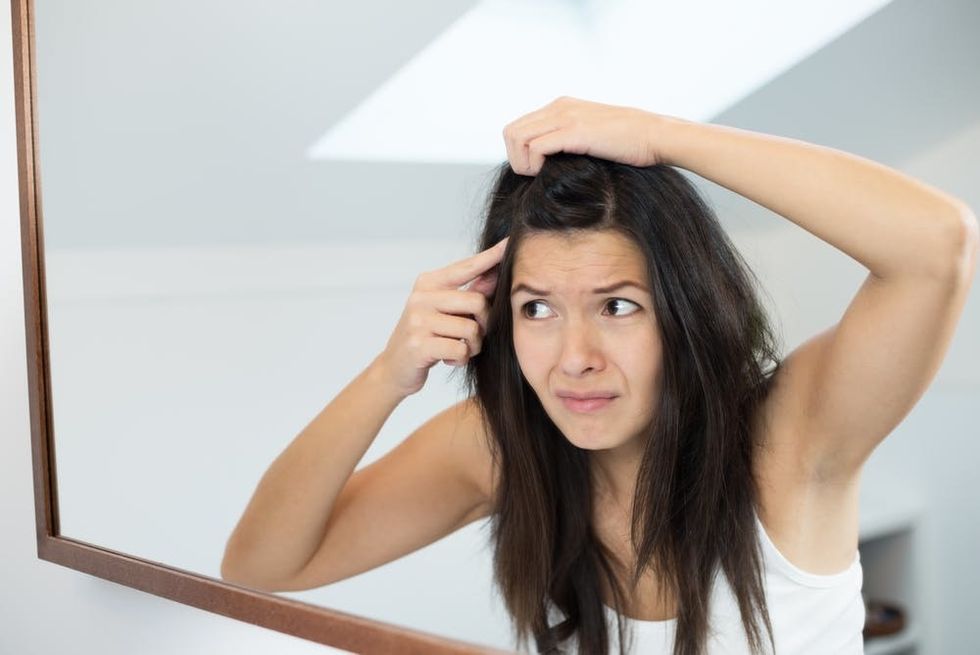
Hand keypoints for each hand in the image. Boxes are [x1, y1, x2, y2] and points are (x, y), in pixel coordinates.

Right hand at [376, 237, 507, 397]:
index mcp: (428, 283)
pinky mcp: (419, 345)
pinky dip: (461, 358)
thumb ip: (468, 293)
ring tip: (460, 348)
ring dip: (473, 346)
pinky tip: (449, 359)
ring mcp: (418, 321)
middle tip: (474, 336)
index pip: (466, 267)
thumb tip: (496, 273)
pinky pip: (460, 350)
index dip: (490, 257)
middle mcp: (421, 298)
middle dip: (484, 323)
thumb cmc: (425, 336)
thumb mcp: (443, 311)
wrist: (394, 367)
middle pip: (477, 302)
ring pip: (471, 330)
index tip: (510, 242)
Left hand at [502, 96, 672, 175]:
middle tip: (533, 175)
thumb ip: (570, 140)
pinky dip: (534, 164)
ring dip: (522, 162)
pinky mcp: (574, 131)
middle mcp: (559, 107)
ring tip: (538, 176)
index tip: (535, 170)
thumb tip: (549, 162)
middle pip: (510, 132)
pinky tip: (548, 173)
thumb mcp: (592, 135)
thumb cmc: (630, 144)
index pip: (518, 126)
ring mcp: (566, 116)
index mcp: (561, 106)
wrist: (655, 136)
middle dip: (515, 158)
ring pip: (516, 138)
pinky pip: (535, 147)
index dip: (519, 152)